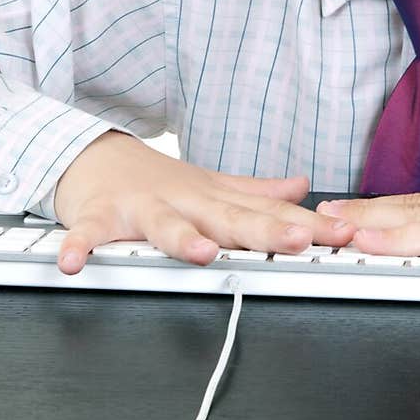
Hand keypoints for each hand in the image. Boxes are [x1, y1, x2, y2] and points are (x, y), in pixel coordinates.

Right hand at [53, 131, 354, 273]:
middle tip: (299, 240)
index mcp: (213, 199)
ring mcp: (141, 208)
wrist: (92, 156)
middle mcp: (184, 202)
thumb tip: (303, 187)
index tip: (345, 235)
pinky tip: (74, 263)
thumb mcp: (212, 184)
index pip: (267, 216)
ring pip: (163, 225)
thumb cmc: (156, 180)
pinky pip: (88, 234)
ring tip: (202, 253)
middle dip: (265, 230)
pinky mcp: (98, 215)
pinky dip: (79, 247)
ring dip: (182, 238)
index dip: (309, 226)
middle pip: (227, 218)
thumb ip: (256, 192)